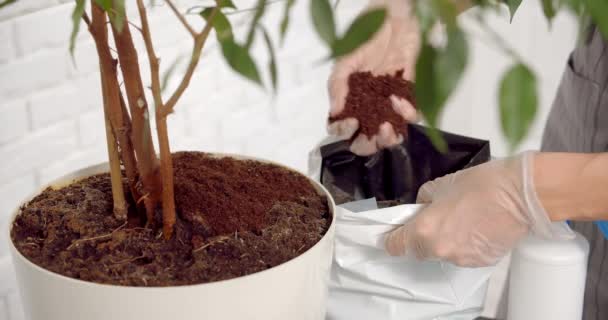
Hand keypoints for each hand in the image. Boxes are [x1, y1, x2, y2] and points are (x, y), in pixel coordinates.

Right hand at [327, 0, 419, 155]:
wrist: (395, 16)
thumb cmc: (366, 33)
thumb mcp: (345, 59)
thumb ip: (337, 85)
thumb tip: (335, 112)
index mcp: (347, 100)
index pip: (341, 129)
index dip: (344, 132)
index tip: (352, 121)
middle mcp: (367, 106)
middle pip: (365, 140)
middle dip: (368, 144)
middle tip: (374, 133)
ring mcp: (388, 103)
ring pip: (389, 135)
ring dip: (390, 138)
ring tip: (389, 126)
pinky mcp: (409, 95)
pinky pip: (411, 116)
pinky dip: (407, 114)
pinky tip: (400, 100)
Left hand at [384, 152, 573, 266]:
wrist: (520, 195)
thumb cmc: (481, 185)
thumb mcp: (440, 185)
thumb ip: (423, 201)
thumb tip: (421, 208)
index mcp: (424, 231)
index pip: (396, 246)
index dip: (393, 238)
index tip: (394, 233)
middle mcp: (440, 250)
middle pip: (419, 251)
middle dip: (420, 238)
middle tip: (432, 219)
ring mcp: (461, 258)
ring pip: (442, 253)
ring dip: (445, 241)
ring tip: (460, 220)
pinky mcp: (480, 262)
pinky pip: (463, 255)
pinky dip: (464, 244)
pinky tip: (475, 227)